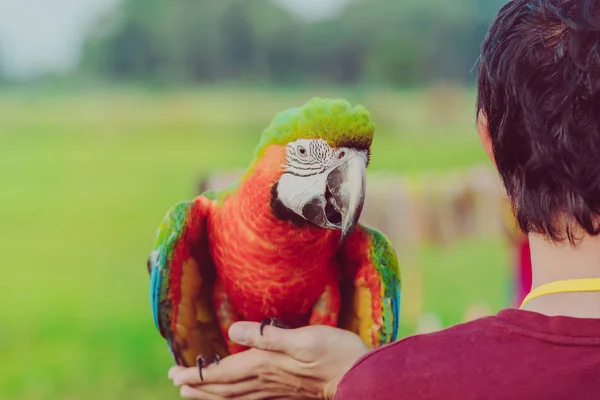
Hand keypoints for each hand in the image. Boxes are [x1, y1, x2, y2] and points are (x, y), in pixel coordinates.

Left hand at [168, 321, 367, 398]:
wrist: (357, 376)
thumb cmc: (334, 353)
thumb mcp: (303, 338)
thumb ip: (268, 336)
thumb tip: (234, 331)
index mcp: (264, 365)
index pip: (222, 374)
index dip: (198, 374)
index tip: (176, 372)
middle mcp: (265, 380)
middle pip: (223, 389)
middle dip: (198, 386)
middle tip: (176, 381)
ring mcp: (275, 389)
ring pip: (234, 396)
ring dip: (211, 394)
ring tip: (193, 391)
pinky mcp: (285, 391)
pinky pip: (250, 398)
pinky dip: (233, 397)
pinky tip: (233, 395)